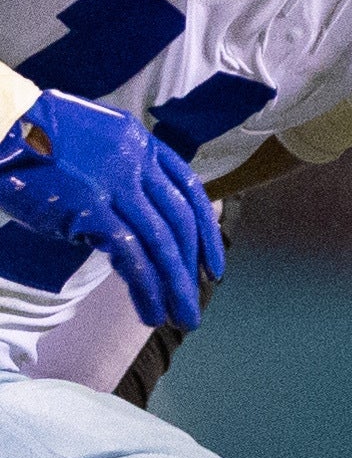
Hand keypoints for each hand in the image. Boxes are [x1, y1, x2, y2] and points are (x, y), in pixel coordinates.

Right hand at [0, 91, 219, 328]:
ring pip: (161, 245)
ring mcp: (113, 183)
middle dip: (192, 269)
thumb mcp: (92, 143)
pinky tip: (151, 311)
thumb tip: (141, 218)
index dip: (206, 232)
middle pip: (179, 223)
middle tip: (194, 303)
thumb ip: (122, 172)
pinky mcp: (90, 208)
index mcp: (139, 142)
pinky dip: (146, 288)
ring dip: (176, 288)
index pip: (188, 191)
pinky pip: (132, 257)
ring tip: (182, 318)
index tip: (213, 265)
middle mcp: (134, 160)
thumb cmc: (33, 139)